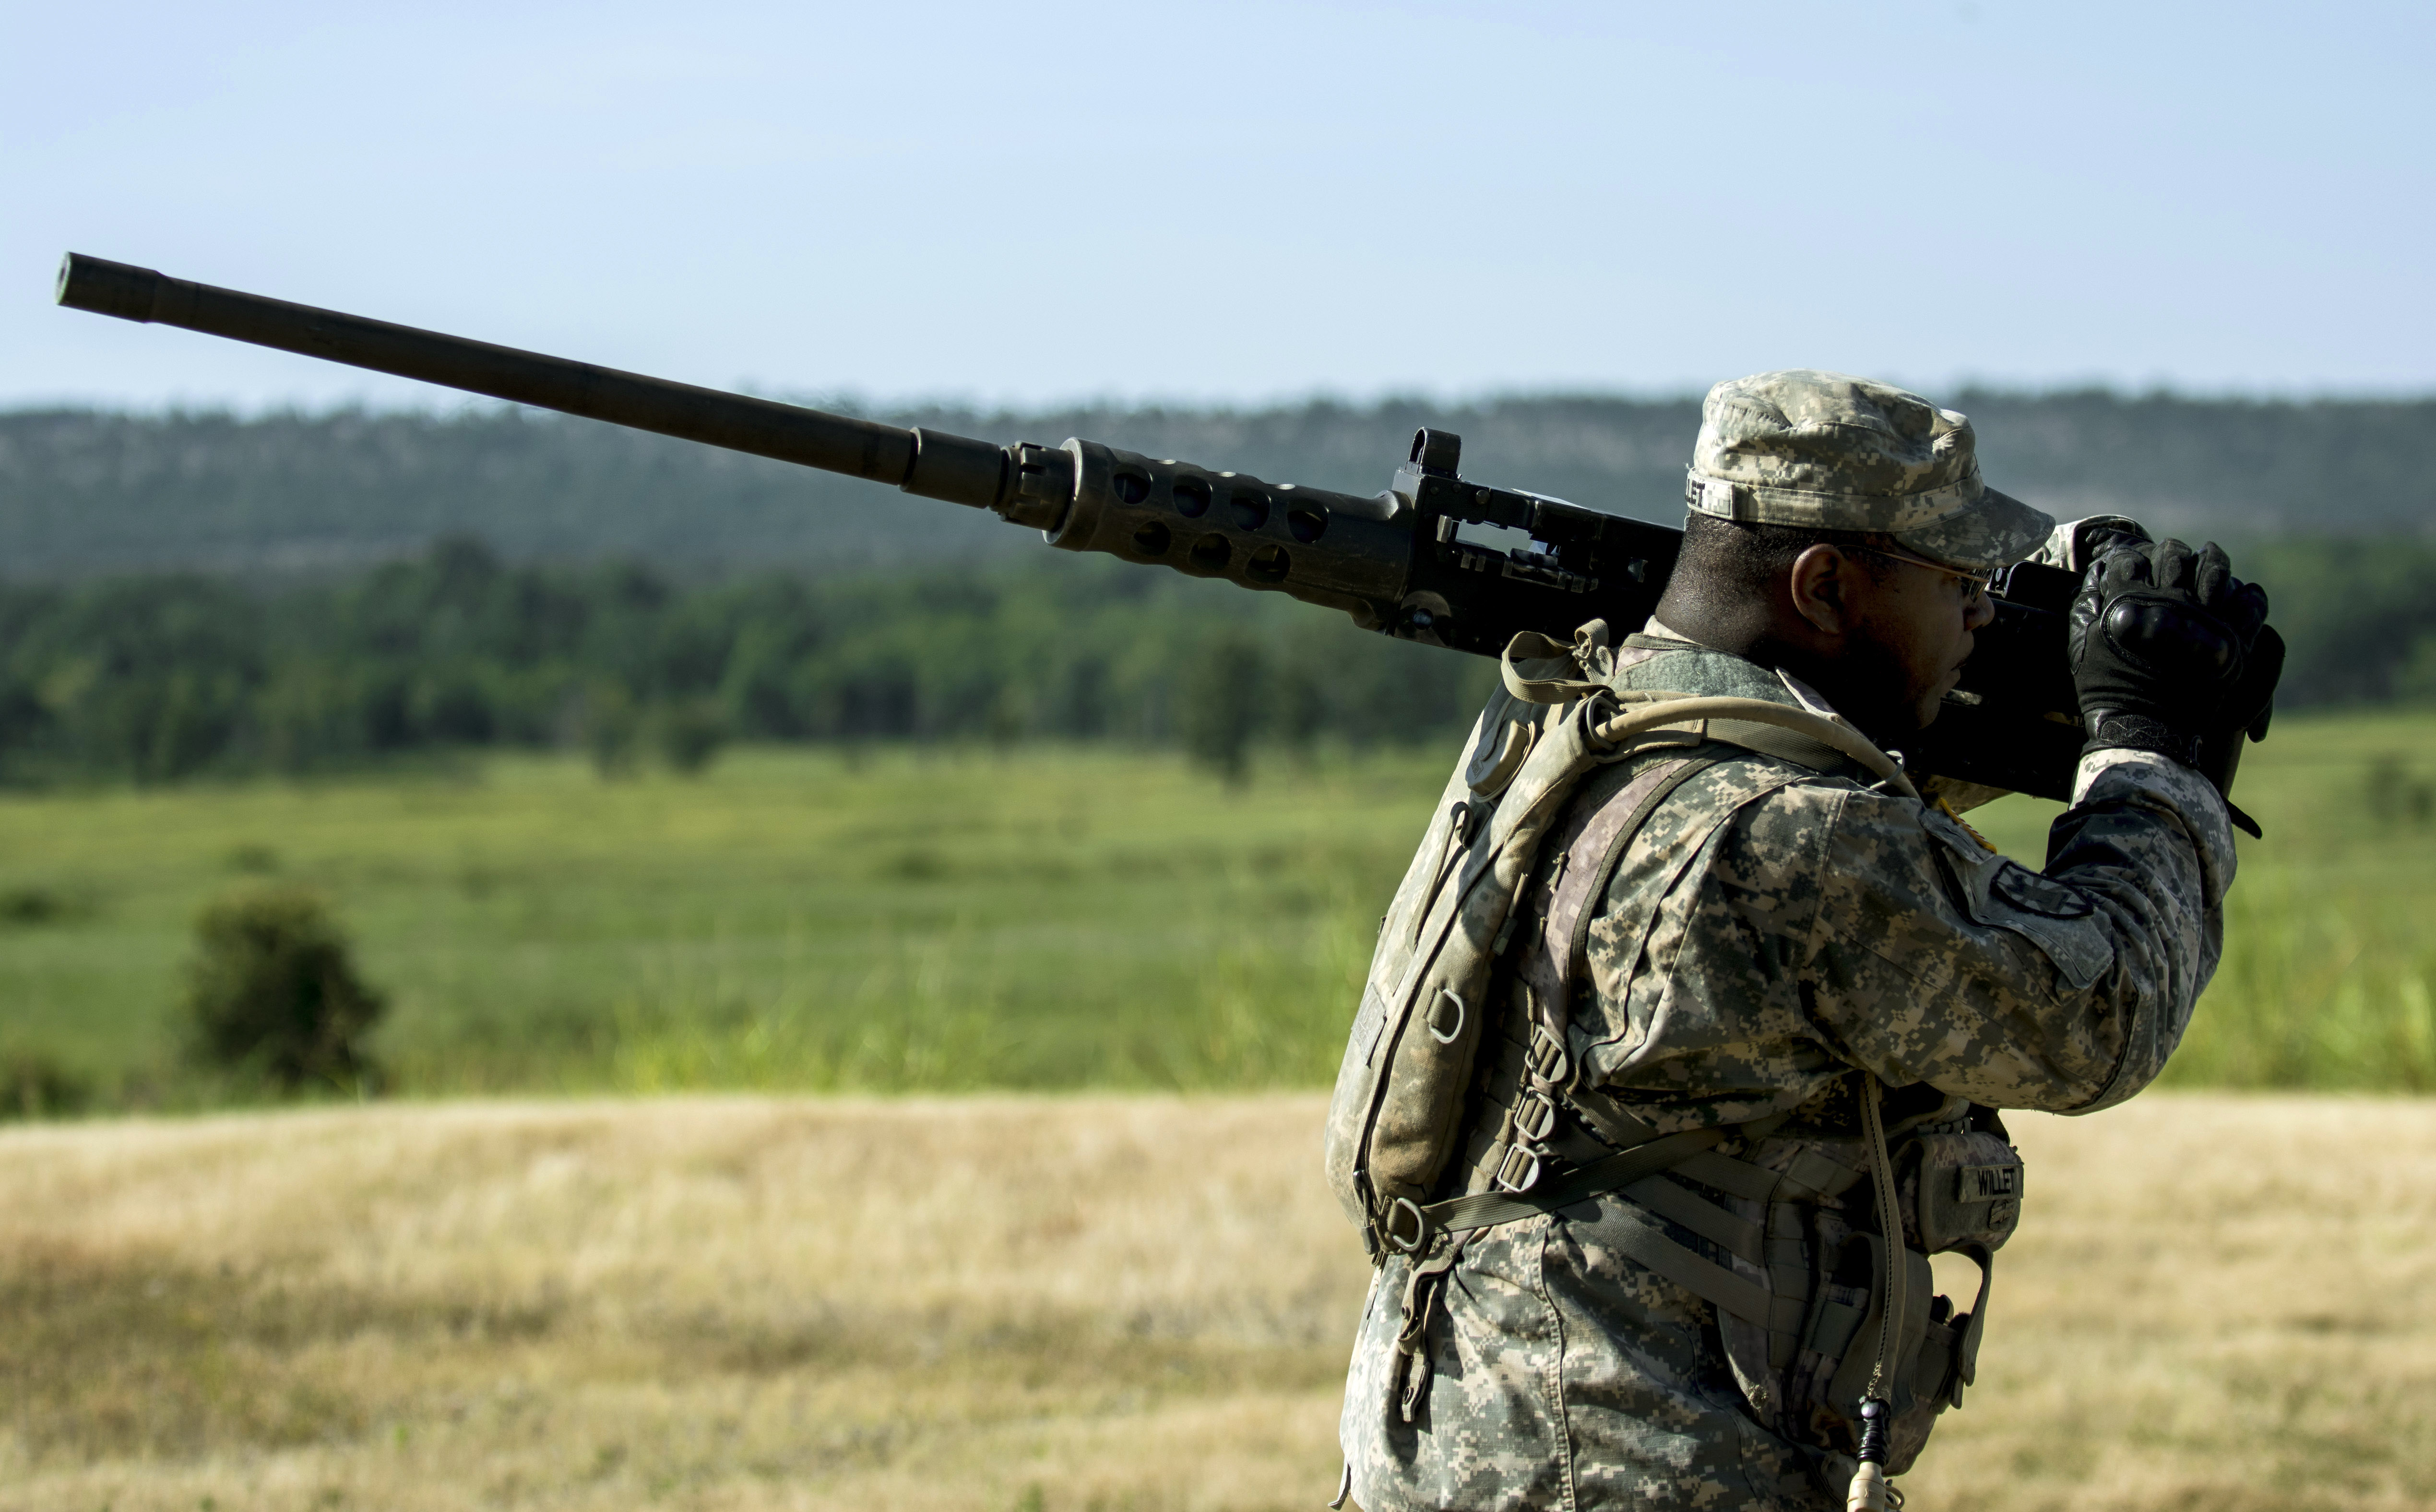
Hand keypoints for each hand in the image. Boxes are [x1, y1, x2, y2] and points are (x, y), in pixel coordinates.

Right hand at [2068, 538, 2269, 764]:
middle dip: (2171, 553)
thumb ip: (2087, 609)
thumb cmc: (2108, 691)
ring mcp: (2205, 622)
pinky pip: (2250, 604)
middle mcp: (2170, 607)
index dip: (2130, 559)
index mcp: (2131, 606)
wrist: (2145, 730)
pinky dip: (2247, 595)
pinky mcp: (2233, 642)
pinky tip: (2241, 593)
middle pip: (2175, 558)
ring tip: (2211, 557)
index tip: (2131, 563)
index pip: (2130, 561)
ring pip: (2216, 571)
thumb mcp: (2083, 650)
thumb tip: (2097, 575)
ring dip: (2212, 561)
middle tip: (2173, 555)